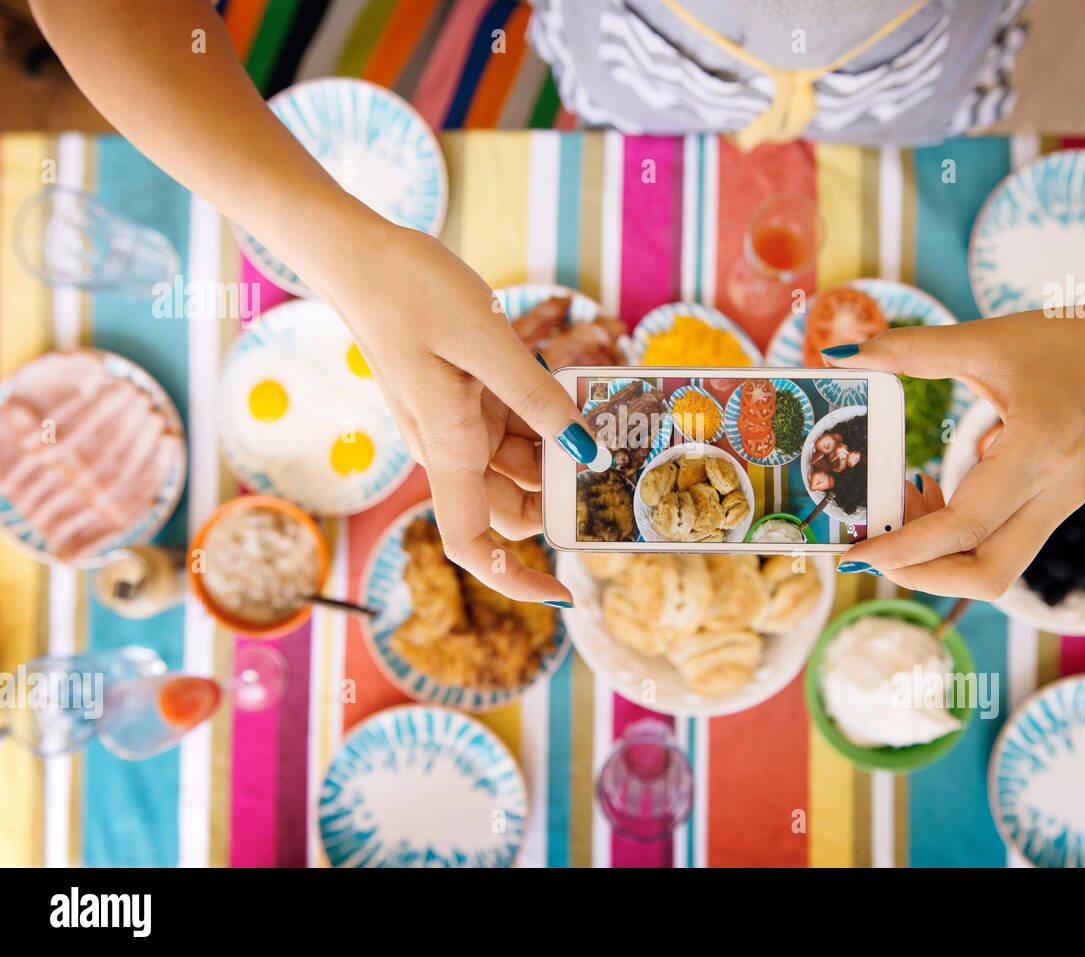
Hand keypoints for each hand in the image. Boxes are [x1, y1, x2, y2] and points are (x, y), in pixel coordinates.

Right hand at [311, 223, 598, 604]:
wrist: (359, 255)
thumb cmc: (410, 292)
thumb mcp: (486, 341)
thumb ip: (538, 399)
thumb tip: (587, 453)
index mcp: (447, 446)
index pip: (471, 543)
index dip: (513, 579)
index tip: (562, 593)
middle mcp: (450, 446)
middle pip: (509, 507)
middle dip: (557, 501)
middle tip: (615, 474)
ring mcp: (455, 422)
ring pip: (518, 464)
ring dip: (558, 454)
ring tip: (609, 426)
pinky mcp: (462, 396)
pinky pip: (512, 424)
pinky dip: (545, 418)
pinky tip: (578, 396)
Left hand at [825, 310, 1084, 599]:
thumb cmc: (1067, 340)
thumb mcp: (986, 338)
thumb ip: (910, 348)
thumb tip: (839, 355)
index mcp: (1040, 448)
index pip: (965, 525)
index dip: (906, 549)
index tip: (855, 554)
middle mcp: (1056, 490)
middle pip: (985, 574)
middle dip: (920, 576)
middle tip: (868, 550)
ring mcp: (1060, 505)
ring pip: (993, 567)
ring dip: (937, 555)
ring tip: (897, 505)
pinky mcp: (1054, 507)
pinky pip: (999, 544)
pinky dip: (955, 538)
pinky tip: (926, 494)